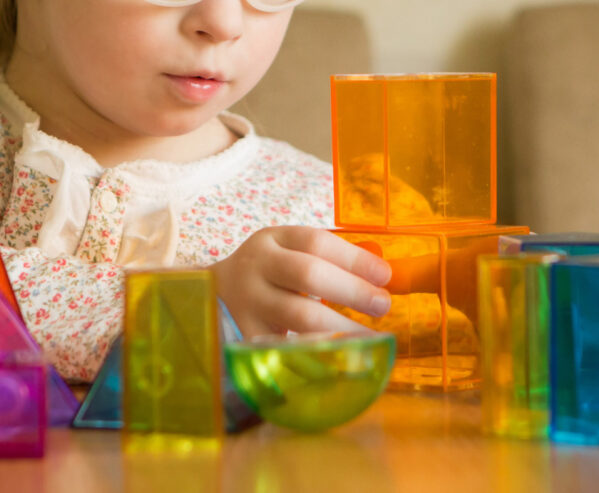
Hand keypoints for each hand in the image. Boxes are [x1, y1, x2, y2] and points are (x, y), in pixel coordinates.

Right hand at [211, 226, 392, 338]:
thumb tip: (381, 278)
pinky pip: (287, 347)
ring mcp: (248, 302)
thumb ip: (327, 261)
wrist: (213, 295)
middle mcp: (257, 266)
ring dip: (341, 327)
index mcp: (273, 239)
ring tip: (370, 337)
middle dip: (352, 291)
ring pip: (298, 315)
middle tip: (383, 305)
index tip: (385, 275)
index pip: (317, 242)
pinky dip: (316, 353)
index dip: (355, 258)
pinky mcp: (246, 336)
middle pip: (308, 274)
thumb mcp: (287, 254)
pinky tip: (339, 358)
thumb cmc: (267, 274)